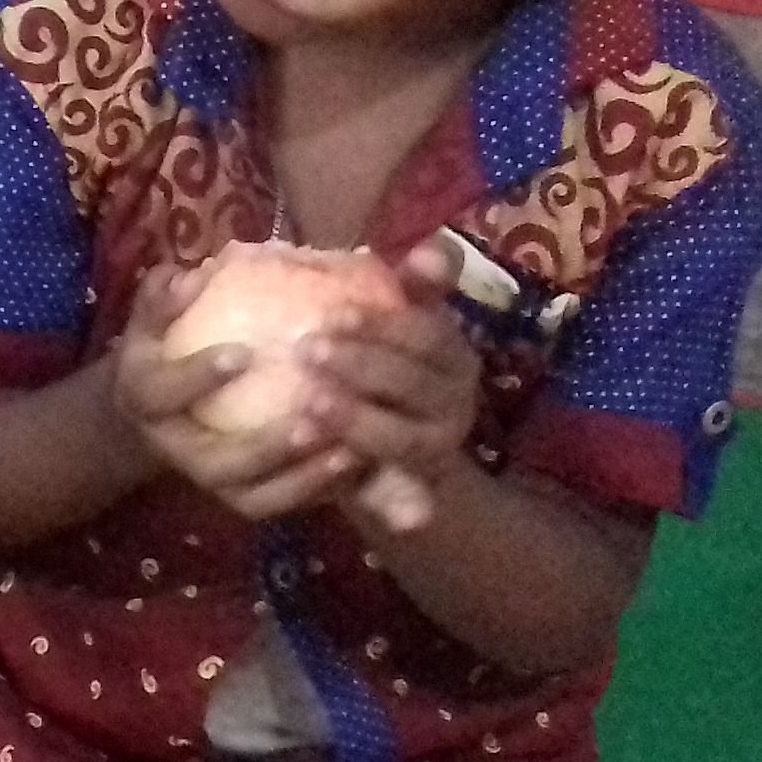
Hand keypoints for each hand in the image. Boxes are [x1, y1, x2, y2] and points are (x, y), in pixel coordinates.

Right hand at [110, 262, 366, 519]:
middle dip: (263, 447)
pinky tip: (358, 461)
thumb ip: (165, 299)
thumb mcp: (155, 320)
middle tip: (312, 419)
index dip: (198, 377)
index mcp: (146, 402)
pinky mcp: (245, 498)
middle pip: (215, 464)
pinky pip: (283, 503)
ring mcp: (213, 483)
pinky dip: (319, 488)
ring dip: (301, 478)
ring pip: (254, 497)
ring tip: (347, 449)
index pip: (164, 393)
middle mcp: (177, 451)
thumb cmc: (166, 350)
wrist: (160, 410)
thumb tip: (190, 277)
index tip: (243, 353)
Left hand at [296, 234, 482, 537]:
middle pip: (413, 384)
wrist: (388, 447)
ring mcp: (438, 449)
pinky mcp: (418, 493)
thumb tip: (434, 249)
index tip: (332, 312)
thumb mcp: (394, 322)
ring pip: (405, 440)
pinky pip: (410, 499)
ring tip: (307, 405)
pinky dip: (403, 505)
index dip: (382, 325)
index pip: (426, 333)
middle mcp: (455, 401)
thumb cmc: (382, 365)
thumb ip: (415, 284)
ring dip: (359, 423)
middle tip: (306, 349)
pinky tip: (386, 513)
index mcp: (452, 354)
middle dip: (362, 368)